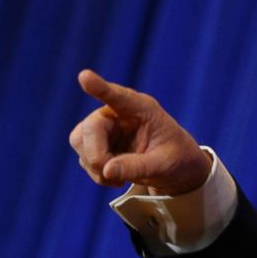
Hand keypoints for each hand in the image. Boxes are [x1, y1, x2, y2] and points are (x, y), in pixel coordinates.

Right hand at [69, 69, 210, 194]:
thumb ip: (138, 167)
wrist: (176, 167)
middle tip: (112, 176)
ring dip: (96, 167)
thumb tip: (106, 171)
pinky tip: (117, 178)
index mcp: (142, 109)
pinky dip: (97, 174)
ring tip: (122, 180)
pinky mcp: (97, 143)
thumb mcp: (165, 165)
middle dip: (97, 156)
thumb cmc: (176, 159)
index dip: (100, 87)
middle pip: (90, 128)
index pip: (118, 96)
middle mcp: (118, 113)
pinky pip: (84, 158)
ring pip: (80, 142)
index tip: (85, 77)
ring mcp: (105, 127)